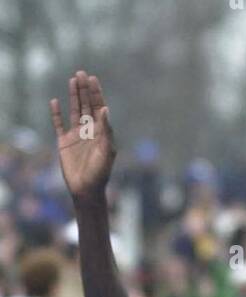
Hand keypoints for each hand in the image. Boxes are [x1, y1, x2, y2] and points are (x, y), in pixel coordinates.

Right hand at [49, 70, 115, 201]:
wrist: (86, 190)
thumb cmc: (100, 173)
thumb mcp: (107, 151)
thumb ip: (106, 130)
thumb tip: (105, 109)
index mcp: (101, 132)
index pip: (99, 108)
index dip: (96, 94)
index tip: (93, 79)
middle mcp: (89, 131)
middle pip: (86, 105)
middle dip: (84, 90)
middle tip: (81, 73)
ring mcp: (76, 136)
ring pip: (74, 111)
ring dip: (74, 96)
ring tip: (73, 80)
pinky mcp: (64, 142)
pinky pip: (59, 124)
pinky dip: (56, 113)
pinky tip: (55, 101)